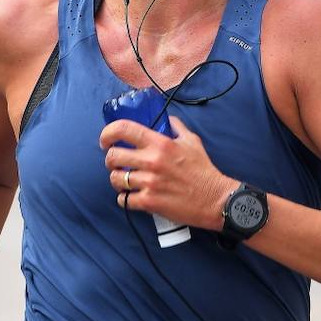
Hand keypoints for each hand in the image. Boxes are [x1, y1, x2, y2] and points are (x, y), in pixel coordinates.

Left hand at [100, 115, 231, 231]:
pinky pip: (123, 200)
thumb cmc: (204, 170)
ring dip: (117, 180)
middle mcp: (152, 161)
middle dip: (111, 160)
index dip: (108, 133)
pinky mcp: (149, 202)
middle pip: (113, 156)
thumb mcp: (192, 142)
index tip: (106, 140)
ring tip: (126, 181)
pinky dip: (125, 199)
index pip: (124, 129)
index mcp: (160, 144)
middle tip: (117, 164)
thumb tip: (168, 118)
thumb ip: (177, 127)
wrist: (215, 199)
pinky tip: (133, 197)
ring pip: (115, 179)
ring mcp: (149, 183)